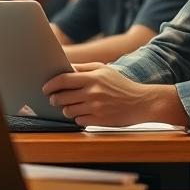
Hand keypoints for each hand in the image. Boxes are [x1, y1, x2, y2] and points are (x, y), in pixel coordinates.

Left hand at [42, 63, 180, 126]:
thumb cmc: (122, 85)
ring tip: (72, 106)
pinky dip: (79, 118)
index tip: (45, 88)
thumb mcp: (104, 70)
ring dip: (66, 109)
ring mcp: (96, 107)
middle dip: (55, 99)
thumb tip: (65, 68)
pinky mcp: (100, 120)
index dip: (51, 84)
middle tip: (55, 99)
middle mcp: (93, 92)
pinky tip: (86, 113)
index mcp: (93, 78)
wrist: (143, 102)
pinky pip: (79, 121)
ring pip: (68, 110)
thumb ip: (84, 68)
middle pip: (62, 97)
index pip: (63, 80)